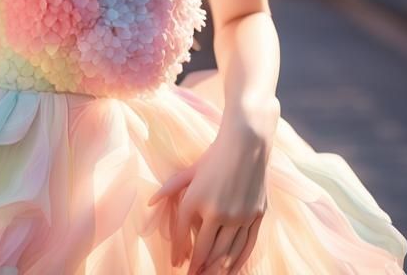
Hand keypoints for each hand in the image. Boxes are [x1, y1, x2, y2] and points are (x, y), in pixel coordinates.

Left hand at [147, 122, 269, 273]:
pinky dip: (237, 262)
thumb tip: (150, 203)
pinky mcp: (256, 216)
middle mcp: (217, 211)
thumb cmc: (215, 155)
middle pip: (205, 249)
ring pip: (226, 253)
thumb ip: (170, 188)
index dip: (178, 250)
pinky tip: (230, 271)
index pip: (183, 233)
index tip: (176, 263)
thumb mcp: (190, 170)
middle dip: (196, 267)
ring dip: (215, 268)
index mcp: (196, 199)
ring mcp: (239, 216)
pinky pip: (246, 247)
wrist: (248, 143)